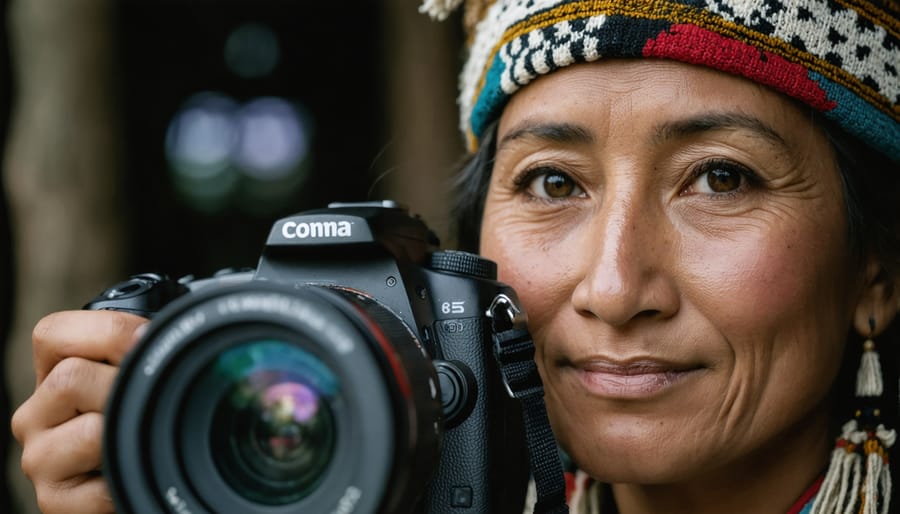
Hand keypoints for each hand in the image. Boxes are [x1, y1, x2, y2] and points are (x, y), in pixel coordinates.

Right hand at [11, 310, 147, 513]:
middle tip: (148, 404)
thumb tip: (161, 332)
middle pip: (71, 378)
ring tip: (139, 441)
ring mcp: (39, 459)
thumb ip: (138, 352)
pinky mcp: (54, 501)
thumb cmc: (144, 426)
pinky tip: (132, 475)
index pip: (53, 334)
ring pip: (90, 430)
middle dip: (124, 387)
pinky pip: (104, 484)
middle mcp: (35, 416)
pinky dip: (131, 479)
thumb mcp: (136, 379)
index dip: (109, 331)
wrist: (147, 490)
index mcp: (53, 375)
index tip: (148, 341)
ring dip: (129, 435)